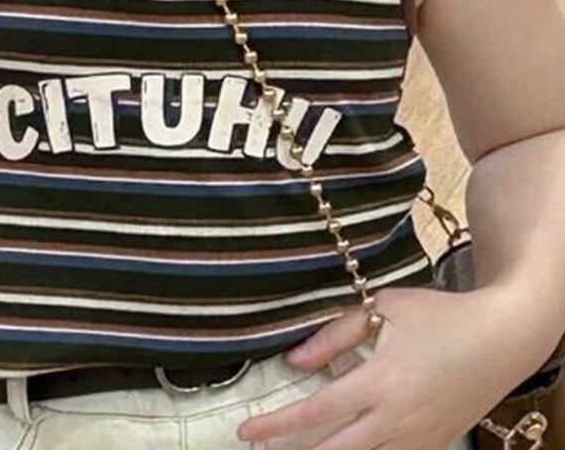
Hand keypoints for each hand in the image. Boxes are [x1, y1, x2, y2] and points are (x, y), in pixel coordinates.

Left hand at [236, 285, 537, 449]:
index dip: (276, 424)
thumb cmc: (439, 316)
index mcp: (380, 382)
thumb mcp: (384, 309)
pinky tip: (346, 446)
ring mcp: (418, 439)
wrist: (501, 340)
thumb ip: (335, 334)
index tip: (245, 431)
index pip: (316, 411)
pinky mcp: (434, 445)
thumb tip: (294, 361)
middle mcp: (396, 419)